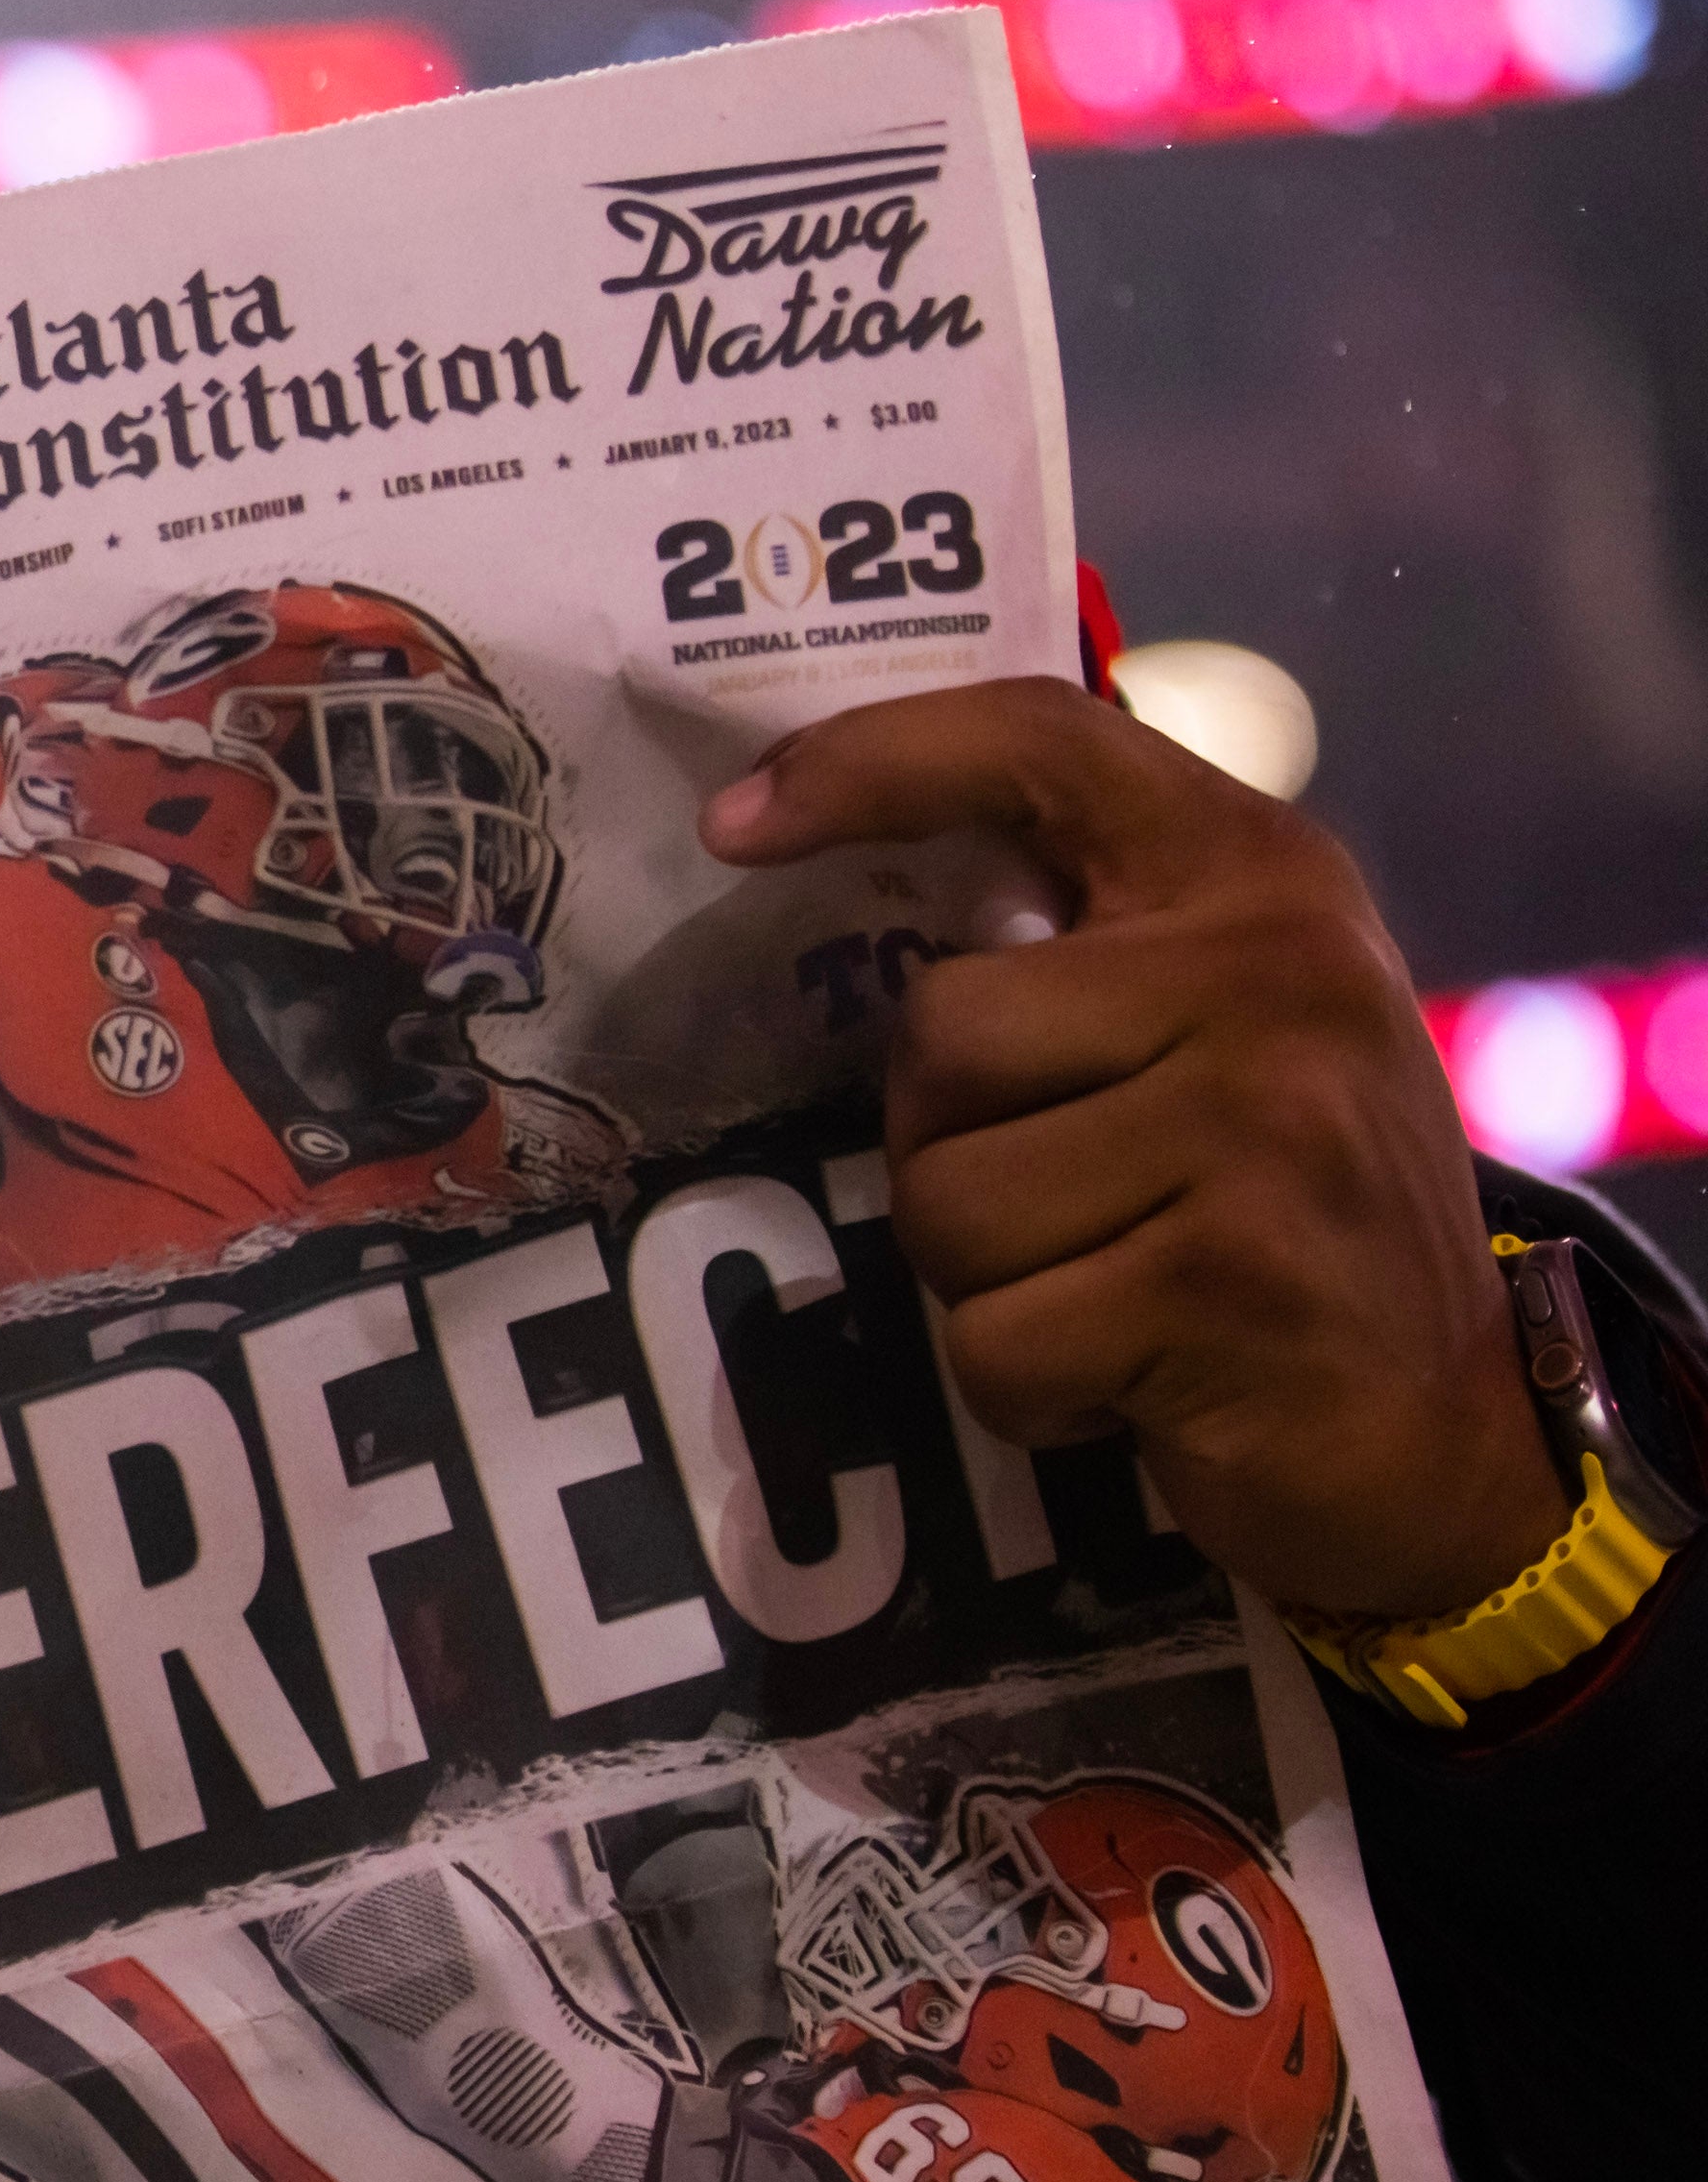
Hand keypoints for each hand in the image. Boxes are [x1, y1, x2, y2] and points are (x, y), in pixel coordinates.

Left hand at [704, 675, 1563, 1617]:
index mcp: (1265, 880)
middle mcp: (1280, 975)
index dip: (873, 760)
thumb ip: (1089, 946)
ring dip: (989, 1282)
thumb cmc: (1288, 1218)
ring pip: (946, 1200)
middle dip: (953, 1146)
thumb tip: (849, 879)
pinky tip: (1133, 1380)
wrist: (1445, 1434)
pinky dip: (1029, 1387)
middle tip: (1075, 1208)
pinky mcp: (1228, 1284)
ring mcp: (1265, 1128)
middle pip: (940, 1032)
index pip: (1043, 746)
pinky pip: (994, 1338)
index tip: (736, 822)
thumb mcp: (1225, 1030)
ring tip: (1113, 1292)